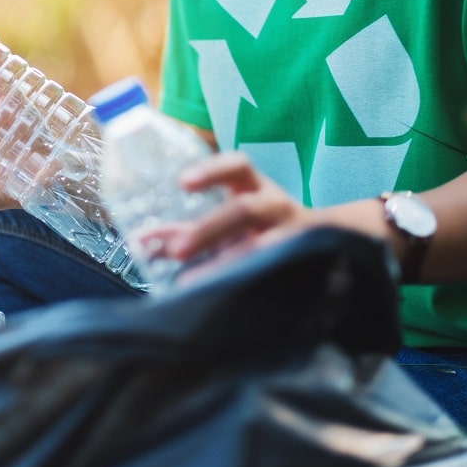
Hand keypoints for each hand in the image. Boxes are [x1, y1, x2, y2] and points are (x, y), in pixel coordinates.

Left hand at [138, 151, 312, 281]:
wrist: (327, 239)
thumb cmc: (261, 225)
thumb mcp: (229, 217)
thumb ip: (185, 228)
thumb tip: (139, 241)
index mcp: (255, 187)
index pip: (238, 166)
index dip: (212, 171)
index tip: (183, 182)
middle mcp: (275, 207)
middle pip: (245, 211)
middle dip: (210, 229)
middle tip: (178, 249)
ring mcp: (293, 236)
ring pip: (264, 247)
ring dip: (227, 264)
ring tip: (193, 284)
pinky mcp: (299, 265)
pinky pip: (274, 275)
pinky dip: (247, 286)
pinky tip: (222, 301)